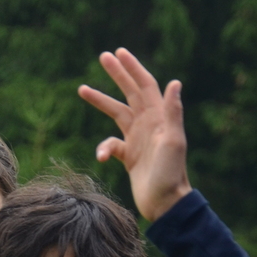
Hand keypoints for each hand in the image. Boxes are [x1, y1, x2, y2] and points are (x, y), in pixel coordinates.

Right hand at [78, 49, 194, 221]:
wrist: (166, 203)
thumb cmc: (171, 173)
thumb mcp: (173, 141)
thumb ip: (173, 113)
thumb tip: (175, 83)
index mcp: (158, 117)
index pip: (145, 85)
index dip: (133, 68)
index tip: (119, 53)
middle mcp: (148, 124)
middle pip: (130, 92)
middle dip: (117, 74)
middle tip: (103, 56)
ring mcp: (138, 139)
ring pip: (116, 113)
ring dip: (100, 101)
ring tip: (81, 89)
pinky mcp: (129, 156)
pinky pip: (111, 145)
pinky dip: (104, 148)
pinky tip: (103, 158)